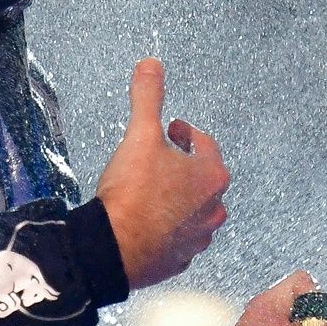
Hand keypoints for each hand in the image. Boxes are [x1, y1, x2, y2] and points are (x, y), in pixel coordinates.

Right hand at [94, 59, 229, 289]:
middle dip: (184, 166)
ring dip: (179, 198)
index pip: (204, 144)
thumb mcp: (140, 136)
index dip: (186, 133)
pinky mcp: (179, 260)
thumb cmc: (133, 193)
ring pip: (195, 211)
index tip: (171, 129)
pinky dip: (169, 227)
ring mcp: (198, 238)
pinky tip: (150, 222)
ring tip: (155, 191)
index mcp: (211, 176)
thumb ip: (148, 98)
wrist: (113, 248)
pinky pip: (180, 238)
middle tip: (163, 157)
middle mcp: (213, 209)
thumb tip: (151, 65)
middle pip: (203, 179)